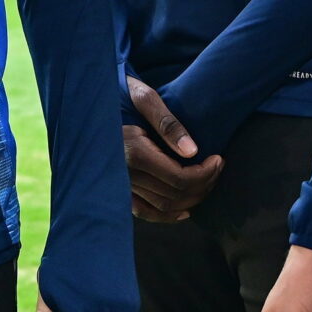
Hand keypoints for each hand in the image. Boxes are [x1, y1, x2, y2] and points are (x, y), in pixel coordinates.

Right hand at [125, 78, 221, 221]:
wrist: (92, 104)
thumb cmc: (120, 95)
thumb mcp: (144, 97)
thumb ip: (168, 123)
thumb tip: (193, 151)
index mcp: (133, 151)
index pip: (179, 177)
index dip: (205, 173)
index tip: (218, 159)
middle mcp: (125, 174)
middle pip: (175, 194)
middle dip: (203, 184)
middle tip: (218, 167)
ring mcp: (121, 184)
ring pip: (163, 206)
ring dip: (191, 198)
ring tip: (207, 181)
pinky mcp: (119, 189)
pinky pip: (144, 212)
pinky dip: (167, 216)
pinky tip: (185, 210)